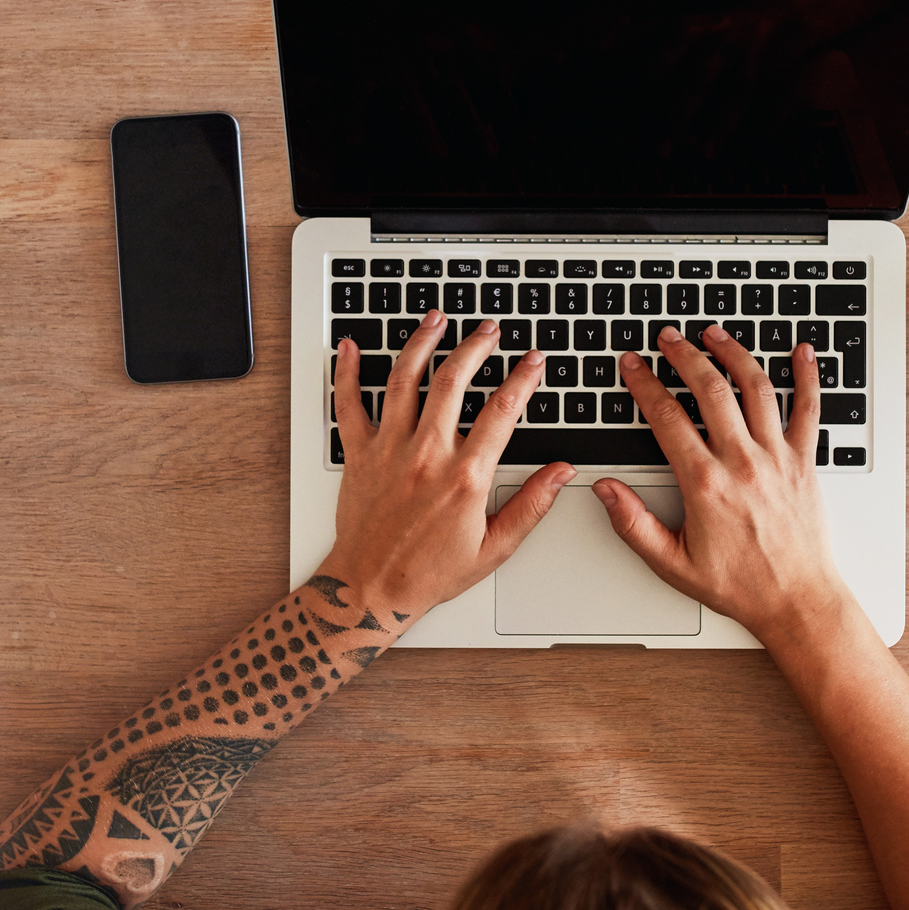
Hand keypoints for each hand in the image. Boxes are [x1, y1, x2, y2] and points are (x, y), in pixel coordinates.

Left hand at [324, 311, 571, 623]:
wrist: (371, 589)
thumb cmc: (430, 572)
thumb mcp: (495, 547)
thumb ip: (532, 505)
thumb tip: (562, 473)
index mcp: (465, 477)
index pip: (502, 412)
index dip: (523, 379)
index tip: (534, 361)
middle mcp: (426, 455)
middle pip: (452, 382)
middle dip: (475, 347)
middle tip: (488, 329)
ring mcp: (389, 450)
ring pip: (403, 380)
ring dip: (421, 343)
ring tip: (436, 320)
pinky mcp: (358, 454)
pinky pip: (348, 404)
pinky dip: (346, 372)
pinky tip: (350, 347)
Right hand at [594, 326, 853, 643]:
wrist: (796, 600)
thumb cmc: (740, 586)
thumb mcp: (672, 563)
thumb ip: (634, 524)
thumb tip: (605, 491)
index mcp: (705, 484)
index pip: (667, 418)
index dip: (644, 385)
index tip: (632, 365)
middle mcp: (742, 463)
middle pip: (710, 391)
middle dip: (685, 356)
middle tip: (668, 338)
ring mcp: (777, 458)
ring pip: (756, 389)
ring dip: (733, 354)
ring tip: (714, 334)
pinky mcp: (805, 462)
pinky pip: (809, 409)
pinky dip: (807, 376)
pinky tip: (802, 352)